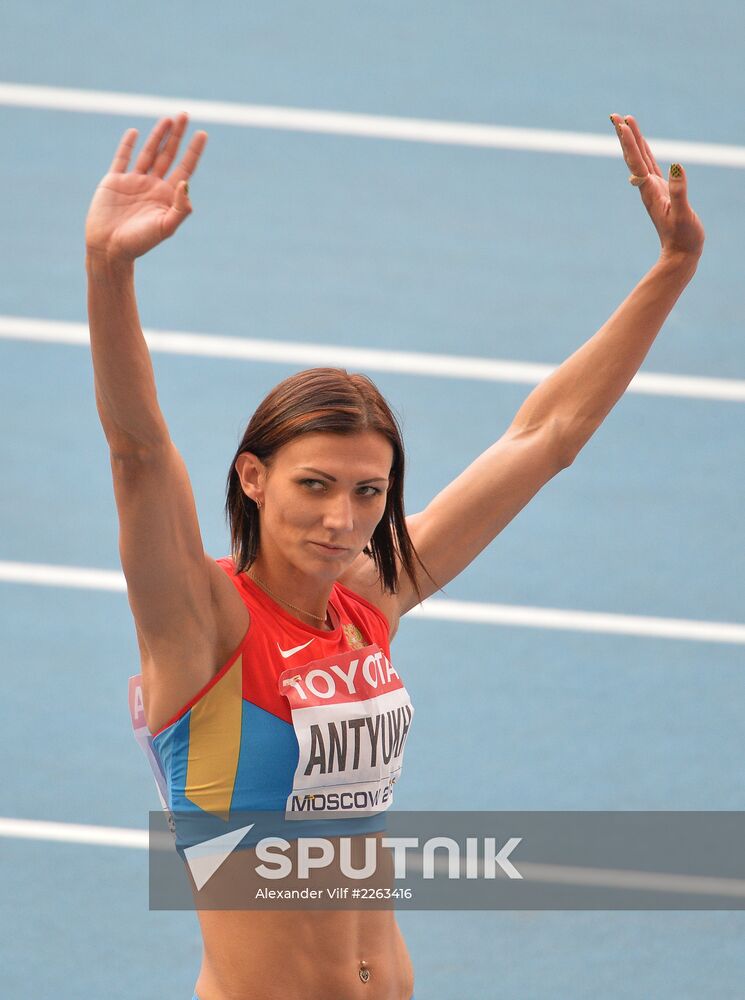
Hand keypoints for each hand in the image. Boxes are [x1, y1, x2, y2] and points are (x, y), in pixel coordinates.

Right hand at [85, 113, 207, 261]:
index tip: (203, 133)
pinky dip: (128, 145)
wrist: (110, 249)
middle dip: (178, 136)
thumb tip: (186, 183)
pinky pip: (122, 158)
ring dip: (158, 135)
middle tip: (185, 114)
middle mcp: (153, 186)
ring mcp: (134, 182)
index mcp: (167, 196)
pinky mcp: (114, 181)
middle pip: (169, 155)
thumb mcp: (165, 227)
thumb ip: (180, 208)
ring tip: (168, 119)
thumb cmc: (140, 243)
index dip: (194, 151)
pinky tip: (135, 133)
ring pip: (149, 153)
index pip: (185, 168)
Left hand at [610, 114, 704, 261]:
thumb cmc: (683, 237)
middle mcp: (647, 188)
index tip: (622, 124)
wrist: (681, 255)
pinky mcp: (661, 192)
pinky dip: (644, 153)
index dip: (629, 142)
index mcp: (651, 191)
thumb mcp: (683, 214)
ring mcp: (653, 190)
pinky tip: (642, 147)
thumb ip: (679, 191)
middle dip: (625, 135)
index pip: (637, 161)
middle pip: (633, 156)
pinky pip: (650, 167)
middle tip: (615, 116)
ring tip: (626, 123)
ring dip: (632, 140)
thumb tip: (674, 167)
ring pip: (640, 159)